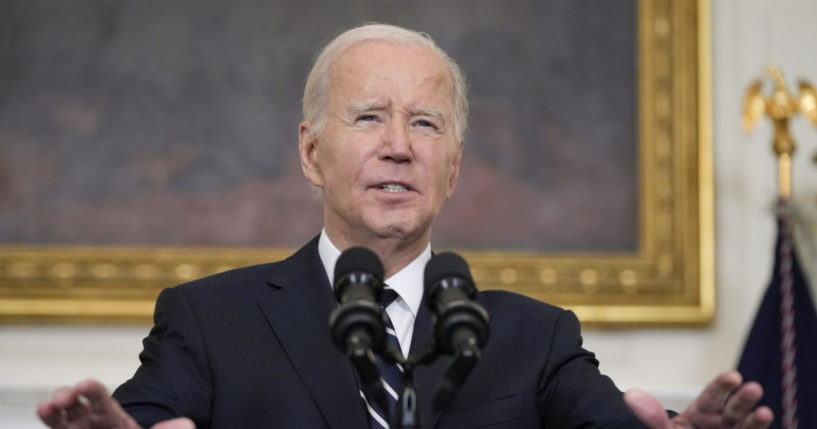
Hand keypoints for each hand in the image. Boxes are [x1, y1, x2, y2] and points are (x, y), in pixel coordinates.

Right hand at [37, 379, 194, 428]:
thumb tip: (186, 424)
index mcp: (112, 417)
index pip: (102, 400)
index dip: (93, 390)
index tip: (84, 385)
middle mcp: (91, 422)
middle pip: (76, 406)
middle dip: (67, 396)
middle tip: (63, 397)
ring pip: (61, 420)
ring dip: (52, 412)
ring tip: (45, 407)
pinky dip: (50, 423)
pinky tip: (44, 414)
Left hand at [624, 371, 772, 428]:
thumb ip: (652, 416)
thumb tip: (631, 395)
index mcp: (702, 413)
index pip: (712, 396)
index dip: (722, 385)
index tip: (732, 376)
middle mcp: (721, 424)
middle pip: (734, 410)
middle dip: (743, 398)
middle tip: (752, 387)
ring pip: (747, 427)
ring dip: (757, 420)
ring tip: (765, 413)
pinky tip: (771, 425)